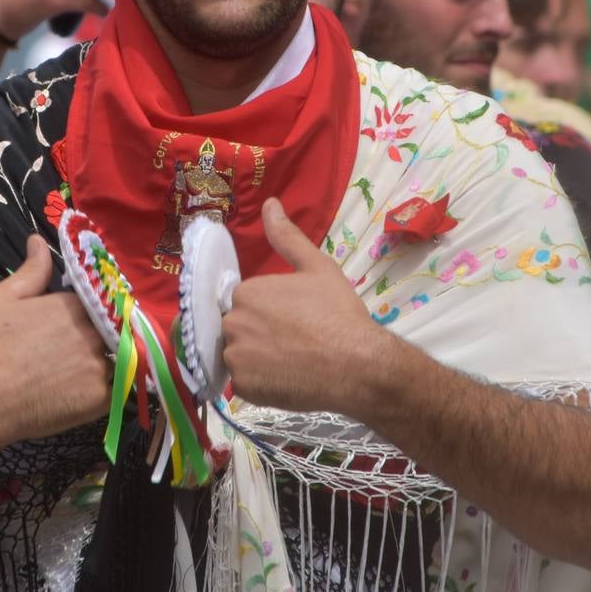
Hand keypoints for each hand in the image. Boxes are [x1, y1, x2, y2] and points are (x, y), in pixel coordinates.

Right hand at [0, 235, 110, 449]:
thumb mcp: (1, 298)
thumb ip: (31, 271)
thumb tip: (39, 240)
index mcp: (73, 304)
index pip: (96, 302)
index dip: (86, 313)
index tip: (71, 326)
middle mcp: (93, 331)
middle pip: (109, 330)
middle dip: (96, 338)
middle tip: (69, 354)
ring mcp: (100, 366)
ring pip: (115, 360)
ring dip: (103, 364)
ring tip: (75, 376)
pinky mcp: (101, 398)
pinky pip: (115, 391)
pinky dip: (103, 391)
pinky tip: (79, 393)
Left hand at [223, 199, 388, 415]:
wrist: (357, 365)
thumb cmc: (339, 315)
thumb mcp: (318, 268)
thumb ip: (287, 237)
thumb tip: (270, 204)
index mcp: (246, 291)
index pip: (247, 302)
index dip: (271, 313)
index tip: (296, 321)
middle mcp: (233, 322)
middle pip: (239, 329)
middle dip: (261, 335)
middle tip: (296, 343)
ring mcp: (235, 357)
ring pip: (240, 356)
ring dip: (259, 360)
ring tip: (292, 362)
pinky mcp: (243, 388)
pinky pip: (245, 384)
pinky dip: (261, 384)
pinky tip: (287, 379)